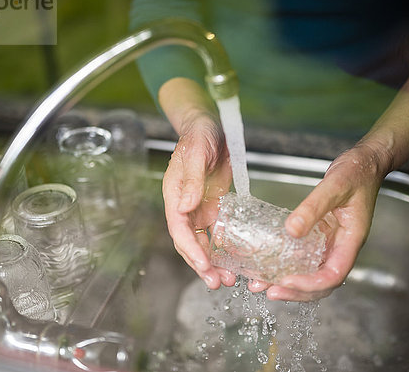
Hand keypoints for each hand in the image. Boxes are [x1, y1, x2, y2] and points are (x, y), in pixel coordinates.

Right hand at [162, 111, 235, 288]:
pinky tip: (233, 261)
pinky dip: (223, 248)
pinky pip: (216, 233)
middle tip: (215, 282)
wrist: (210, 126)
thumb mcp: (196, 153)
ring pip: (202, 242)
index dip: (189, 249)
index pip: (179, 228)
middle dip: (200, 264)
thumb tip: (185, 207)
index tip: (203, 264)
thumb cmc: (198, 135)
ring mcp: (199, 208)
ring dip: (212, 262)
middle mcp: (185, 206)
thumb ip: (192, 181)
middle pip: (189, 241)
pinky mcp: (213, 206)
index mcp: (175, 195)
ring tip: (226, 279)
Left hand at [262, 140, 392, 301]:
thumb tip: (292, 230)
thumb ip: (314, 207)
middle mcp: (341, 247)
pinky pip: (306, 258)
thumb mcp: (334, 186)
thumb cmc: (357, 174)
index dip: (310, 284)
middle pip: (321, 283)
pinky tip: (269, 265)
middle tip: (269, 291)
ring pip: (312, 274)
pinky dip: (288, 265)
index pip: (333, 275)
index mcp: (351, 241)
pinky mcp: (322, 237)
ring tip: (262, 284)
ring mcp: (332, 244)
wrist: (364, 164)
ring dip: (288, 283)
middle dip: (296, 291)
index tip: (287, 282)